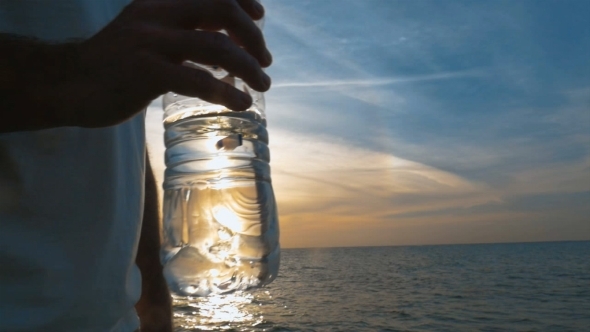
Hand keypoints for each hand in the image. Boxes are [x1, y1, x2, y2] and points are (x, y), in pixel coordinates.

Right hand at [71, 0, 271, 126]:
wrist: (69, 83)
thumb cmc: (115, 63)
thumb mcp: (147, 33)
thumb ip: (179, 30)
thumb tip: (224, 42)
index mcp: (159, 2)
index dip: (242, 0)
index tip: (260, 17)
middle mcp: (157, 14)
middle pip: (221, 10)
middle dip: (252, 36)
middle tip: (266, 61)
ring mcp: (150, 42)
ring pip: (215, 45)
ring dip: (248, 67)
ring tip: (263, 85)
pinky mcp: (146, 72)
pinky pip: (197, 79)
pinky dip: (226, 92)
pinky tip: (241, 103)